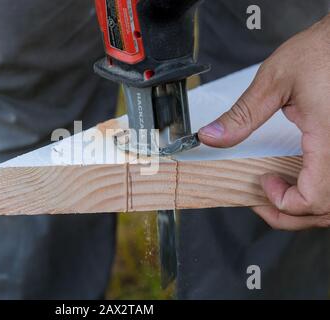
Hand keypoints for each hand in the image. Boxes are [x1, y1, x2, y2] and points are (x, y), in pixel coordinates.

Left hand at [198, 14, 329, 230]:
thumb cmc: (322, 51)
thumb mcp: (274, 81)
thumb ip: (242, 115)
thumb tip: (212, 137)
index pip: (313, 198)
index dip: (283, 202)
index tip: (262, 181)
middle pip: (326, 210)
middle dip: (290, 214)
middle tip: (264, 201)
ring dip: (306, 208)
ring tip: (280, 194)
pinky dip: (318, 192)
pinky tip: (300, 179)